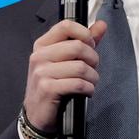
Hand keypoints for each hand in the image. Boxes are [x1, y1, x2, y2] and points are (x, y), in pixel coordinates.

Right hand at [23, 18, 107, 136]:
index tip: (91, 45)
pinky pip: (78, 84)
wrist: (37, 113)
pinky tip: (86, 91)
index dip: (85, 34)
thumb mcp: (65, 61)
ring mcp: (42, 72)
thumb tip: (101, 25)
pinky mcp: (47, 88)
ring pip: (80, 67)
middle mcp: (40, 56)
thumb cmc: (52, 86)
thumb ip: (84, 42)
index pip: (66, 26)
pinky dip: (88, 89)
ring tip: (90, 83)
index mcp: (43, 45)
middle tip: (92, 69)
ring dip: (92, 78)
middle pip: (78, 47)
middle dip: (93, 60)